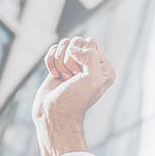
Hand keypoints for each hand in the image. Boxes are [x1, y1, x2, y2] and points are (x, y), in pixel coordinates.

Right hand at [32, 36, 115, 155]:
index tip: (79, 74)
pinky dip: (50, 62)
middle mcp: (91, 65)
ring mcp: (74, 65)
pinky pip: (52, 49)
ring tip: (63, 78)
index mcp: (104, 69)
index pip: (91, 42)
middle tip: (71, 77)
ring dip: (59, 61)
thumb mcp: (92, 79)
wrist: (54, 114)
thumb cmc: (74, 100)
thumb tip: (74, 47)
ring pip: (63, 44)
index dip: (82, 54)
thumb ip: (91, 57)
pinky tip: (54, 76)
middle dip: (69, 58)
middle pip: (77, 41)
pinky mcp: (59, 66)